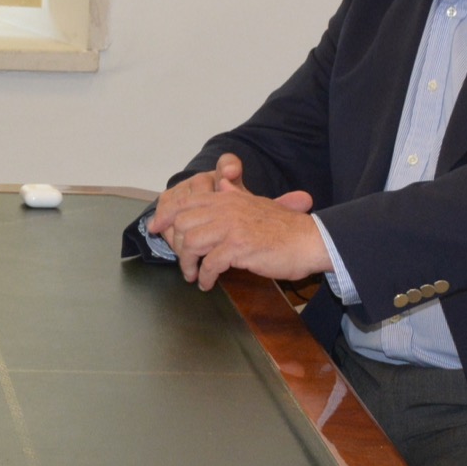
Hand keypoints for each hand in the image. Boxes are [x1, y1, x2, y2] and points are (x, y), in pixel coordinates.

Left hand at [148, 155, 325, 290]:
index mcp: (228, 198)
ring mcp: (232, 227)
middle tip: (184, 264)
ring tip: (194, 276)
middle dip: (177, 247)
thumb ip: (236, 194)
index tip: (155, 229)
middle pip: (182, 225)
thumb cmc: (286, 227)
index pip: (185, 202)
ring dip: (188, 264)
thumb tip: (222, 181)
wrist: (312, 240)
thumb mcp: (258, 202)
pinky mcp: (239, 247)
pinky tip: (208, 283)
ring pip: (191, 244)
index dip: (165, 216)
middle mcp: (226, 209)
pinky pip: (210, 263)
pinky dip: (205, 276)